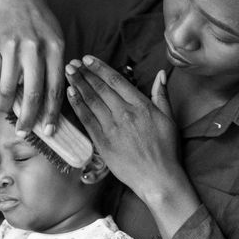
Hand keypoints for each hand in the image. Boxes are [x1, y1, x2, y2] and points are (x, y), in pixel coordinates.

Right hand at [0, 0, 64, 134]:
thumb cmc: (40, 26)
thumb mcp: (55, 42)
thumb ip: (52, 71)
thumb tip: (46, 108)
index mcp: (55, 49)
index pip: (55, 89)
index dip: (51, 114)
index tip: (49, 131)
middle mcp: (34, 48)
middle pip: (32, 93)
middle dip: (28, 119)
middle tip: (24, 131)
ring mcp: (12, 46)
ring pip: (7, 89)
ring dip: (6, 105)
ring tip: (6, 109)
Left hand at [64, 56, 180, 199]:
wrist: (158, 178)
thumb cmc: (166, 150)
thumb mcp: (169, 118)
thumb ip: (161, 94)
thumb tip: (160, 73)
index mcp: (141, 106)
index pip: (116, 81)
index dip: (100, 68)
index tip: (88, 59)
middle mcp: (125, 114)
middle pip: (100, 88)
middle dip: (84, 73)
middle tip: (72, 62)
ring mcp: (112, 128)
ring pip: (91, 101)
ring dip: (78, 85)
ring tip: (68, 73)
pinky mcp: (103, 143)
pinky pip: (87, 120)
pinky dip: (78, 106)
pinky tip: (70, 95)